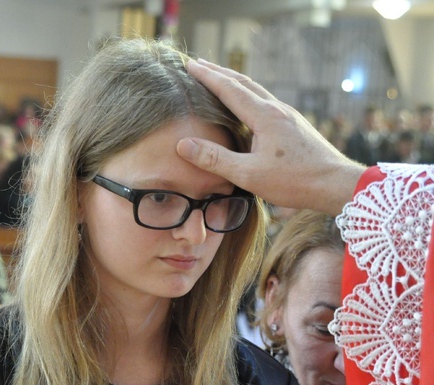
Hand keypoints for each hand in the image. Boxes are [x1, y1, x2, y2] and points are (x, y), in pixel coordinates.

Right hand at [178, 59, 364, 215]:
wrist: (336, 184)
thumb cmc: (294, 181)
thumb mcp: (249, 174)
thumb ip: (215, 159)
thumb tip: (183, 144)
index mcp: (264, 116)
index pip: (229, 89)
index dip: (207, 76)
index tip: (189, 65)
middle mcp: (277, 109)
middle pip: (244, 82)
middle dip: (219, 72)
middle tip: (198, 65)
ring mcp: (288, 115)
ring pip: (256, 90)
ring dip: (234, 82)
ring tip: (218, 79)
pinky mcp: (294, 125)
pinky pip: (265, 101)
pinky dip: (247, 95)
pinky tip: (245, 105)